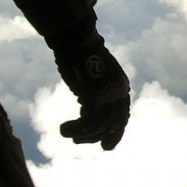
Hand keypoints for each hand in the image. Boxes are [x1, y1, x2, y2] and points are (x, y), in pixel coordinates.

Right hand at [48, 26, 129, 149]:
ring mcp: (109, 95)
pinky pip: (87, 122)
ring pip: (99, 126)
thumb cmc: (78, 55)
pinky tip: (63, 129)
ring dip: (82, 134)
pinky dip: (75, 129)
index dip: (115, 134)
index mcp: (121, 86)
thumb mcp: (92, 75)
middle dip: (95, 137)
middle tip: (77, 141)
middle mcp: (120, 92)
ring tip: (65, 132)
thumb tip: (86, 105)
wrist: (75, 40)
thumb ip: (94, 91)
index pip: (123, 117)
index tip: (106, 146)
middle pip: (112, 124)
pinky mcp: (96, 97)